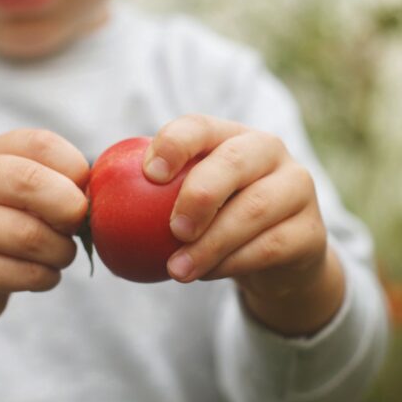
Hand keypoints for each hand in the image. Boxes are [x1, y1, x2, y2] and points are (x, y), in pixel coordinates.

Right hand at [0, 129, 88, 350]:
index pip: (42, 144)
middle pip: (30, 183)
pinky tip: (42, 274)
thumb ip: (56, 183)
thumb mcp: (20, 193)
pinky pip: (23, 273)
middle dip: (69, 209)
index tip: (84, 193)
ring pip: (29, 235)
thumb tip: (100, 197)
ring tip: (60, 254)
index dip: (76, 170)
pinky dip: (46, 277)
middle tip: (77, 227)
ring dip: (61, 252)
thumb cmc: (2, 226)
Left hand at [143, 114, 344, 335]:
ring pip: (252, 210)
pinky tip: (206, 275)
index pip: (200, 126)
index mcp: (229, 135)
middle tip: (172, 231)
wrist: (276, 257)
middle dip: (198, 196)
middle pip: (233, 162)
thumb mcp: (187, 201)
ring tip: (177, 271)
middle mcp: (268, 151)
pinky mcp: (311, 230)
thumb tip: (89, 208)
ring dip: (210, 244)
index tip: (150, 175)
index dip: (174, 145)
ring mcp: (296, 188)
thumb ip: (151, 197)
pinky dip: (232, 264)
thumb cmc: (215, 221)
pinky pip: (269, 247)